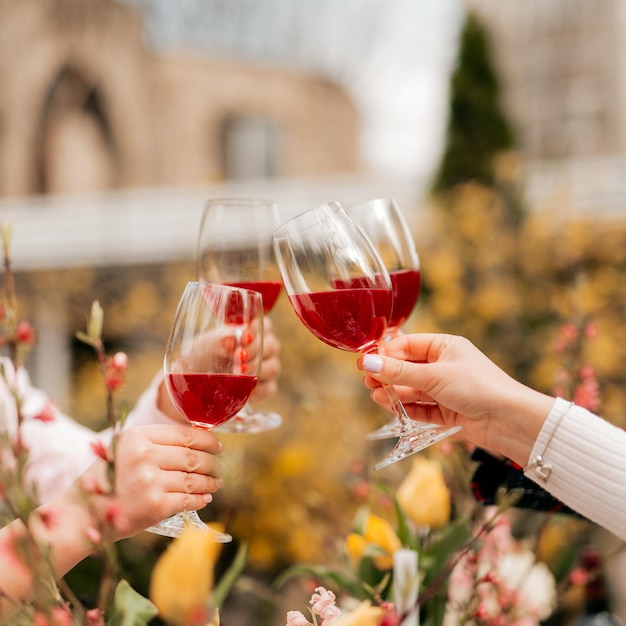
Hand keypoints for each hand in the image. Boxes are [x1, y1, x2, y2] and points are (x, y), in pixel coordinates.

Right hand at [80, 424, 223, 539]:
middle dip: (212, 462)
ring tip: (216, 483)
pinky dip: (200, 499)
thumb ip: (155, 443)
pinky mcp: (155, 507)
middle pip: (193, 456)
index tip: (216, 445)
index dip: (207, 440)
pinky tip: (205, 498)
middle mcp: (145, 456)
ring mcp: (151, 482)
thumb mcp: (124, 449)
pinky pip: (188, 500)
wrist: (80, 514)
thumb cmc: (105, 479)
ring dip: (210, 482)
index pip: (185, 434)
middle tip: (220, 466)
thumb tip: (197, 439)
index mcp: (138, 437)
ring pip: (194, 479)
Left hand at [156, 317, 280, 419]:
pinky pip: (269, 388)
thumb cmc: (204, 354)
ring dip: (257, 370)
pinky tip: (245, 390)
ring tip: (239, 373)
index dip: (258, 330)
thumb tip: (230, 341)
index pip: (265, 325)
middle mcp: (264, 347)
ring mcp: (267, 367)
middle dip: (255, 351)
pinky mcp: (265, 387)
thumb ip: (220, 341)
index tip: (244, 337)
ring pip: (273, 367)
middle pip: (272, 345)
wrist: (196, 378)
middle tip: (238, 357)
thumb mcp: (207, 345)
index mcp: (253, 330)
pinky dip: (258, 390)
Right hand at [358, 333, 553, 465]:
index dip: (386, 354)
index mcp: (445, 346)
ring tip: (376, 395)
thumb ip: (400, 372)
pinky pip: (420, 407)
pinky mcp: (447, 411)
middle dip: (387, 375)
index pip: (407, 345)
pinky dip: (406, 407)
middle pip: (407, 368)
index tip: (365, 362)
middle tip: (367, 381)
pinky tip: (390, 406)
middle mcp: (444, 366)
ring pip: (412, 389)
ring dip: (394, 392)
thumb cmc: (477, 387)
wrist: (509, 420)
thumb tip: (369, 363)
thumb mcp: (434, 376)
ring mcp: (445, 389)